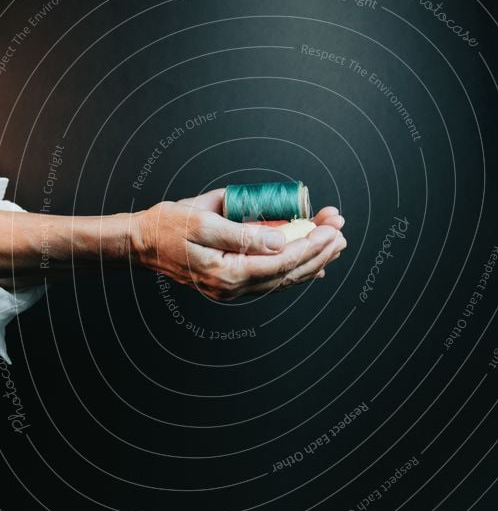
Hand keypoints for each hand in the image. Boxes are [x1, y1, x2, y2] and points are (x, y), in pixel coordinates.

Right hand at [131, 188, 346, 300]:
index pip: (282, 261)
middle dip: (319, 251)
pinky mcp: (233, 282)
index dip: (311, 244)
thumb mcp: (203, 222)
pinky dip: (294, 271)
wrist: (143, 241)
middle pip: (288, 272)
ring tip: (335, 245)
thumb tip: (281, 240)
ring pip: (283, 278)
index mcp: (229, 272)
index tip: (331, 228)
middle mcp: (234, 287)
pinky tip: (314, 266)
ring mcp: (234, 288)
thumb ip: (243, 233)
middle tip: (341, 232)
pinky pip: (271, 279)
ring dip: (312, 261)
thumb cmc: (168, 226)